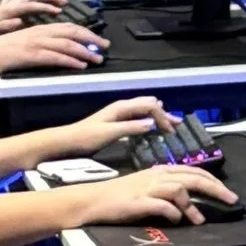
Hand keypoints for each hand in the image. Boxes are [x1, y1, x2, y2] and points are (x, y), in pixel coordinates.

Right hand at [0, 21, 106, 76]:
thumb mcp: (23, 42)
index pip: (67, 26)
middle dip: (91, 39)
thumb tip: (58, 50)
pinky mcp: (31, 55)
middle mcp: (39, 32)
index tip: (98, 40)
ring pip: (67, 45)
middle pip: (72, 32)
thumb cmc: (0, 50)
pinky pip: (55, 58)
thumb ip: (40, 43)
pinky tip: (80, 66)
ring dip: (85, 52)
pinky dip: (70, 61)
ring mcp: (35, 43)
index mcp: (38, 28)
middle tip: (105, 47)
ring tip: (98, 59)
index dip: (85, 32)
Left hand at [41, 96, 177, 160]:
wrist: (67, 141)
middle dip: (163, 114)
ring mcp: (119, 113)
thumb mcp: (110, 133)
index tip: (170, 130)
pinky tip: (152, 123)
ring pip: (143, 109)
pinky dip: (149, 118)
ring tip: (170, 122)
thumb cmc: (86, 137)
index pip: (149, 106)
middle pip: (148, 105)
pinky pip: (138, 115)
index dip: (162, 116)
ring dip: (157, 115)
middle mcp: (122, 107)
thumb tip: (151, 123)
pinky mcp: (116, 121)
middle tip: (177, 124)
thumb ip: (131, 127)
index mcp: (121, 107)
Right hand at [69, 164, 229, 226]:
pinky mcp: (138, 202)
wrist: (93, 200)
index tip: (227, 192)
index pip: (193, 171)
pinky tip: (176, 220)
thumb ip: (168, 193)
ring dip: (193, 206)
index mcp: (160, 171)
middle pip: (192, 177)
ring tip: (199, 220)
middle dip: (215, 189)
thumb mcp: (147, 189)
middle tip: (231, 200)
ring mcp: (147, 188)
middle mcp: (157, 176)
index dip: (213, 181)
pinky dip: (173, 212)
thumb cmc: (120, 196)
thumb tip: (189, 205)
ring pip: (179, 189)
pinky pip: (162, 205)